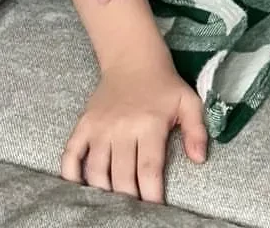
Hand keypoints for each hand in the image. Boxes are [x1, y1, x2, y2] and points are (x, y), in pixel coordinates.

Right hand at [62, 57, 207, 202]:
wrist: (133, 58)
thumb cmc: (164, 85)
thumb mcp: (188, 102)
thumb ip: (197, 131)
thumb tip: (199, 160)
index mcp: (150, 124)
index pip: (149, 170)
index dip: (152, 195)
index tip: (155, 210)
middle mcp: (122, 128)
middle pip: (121, 177)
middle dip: (129, 199)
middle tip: (134, 210)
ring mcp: (100, 127)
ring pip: (97, 171)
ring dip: (104, 191)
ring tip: (112, 204)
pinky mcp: (84, 125)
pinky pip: (71, 154)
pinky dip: (70, 174)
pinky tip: (78, 188)